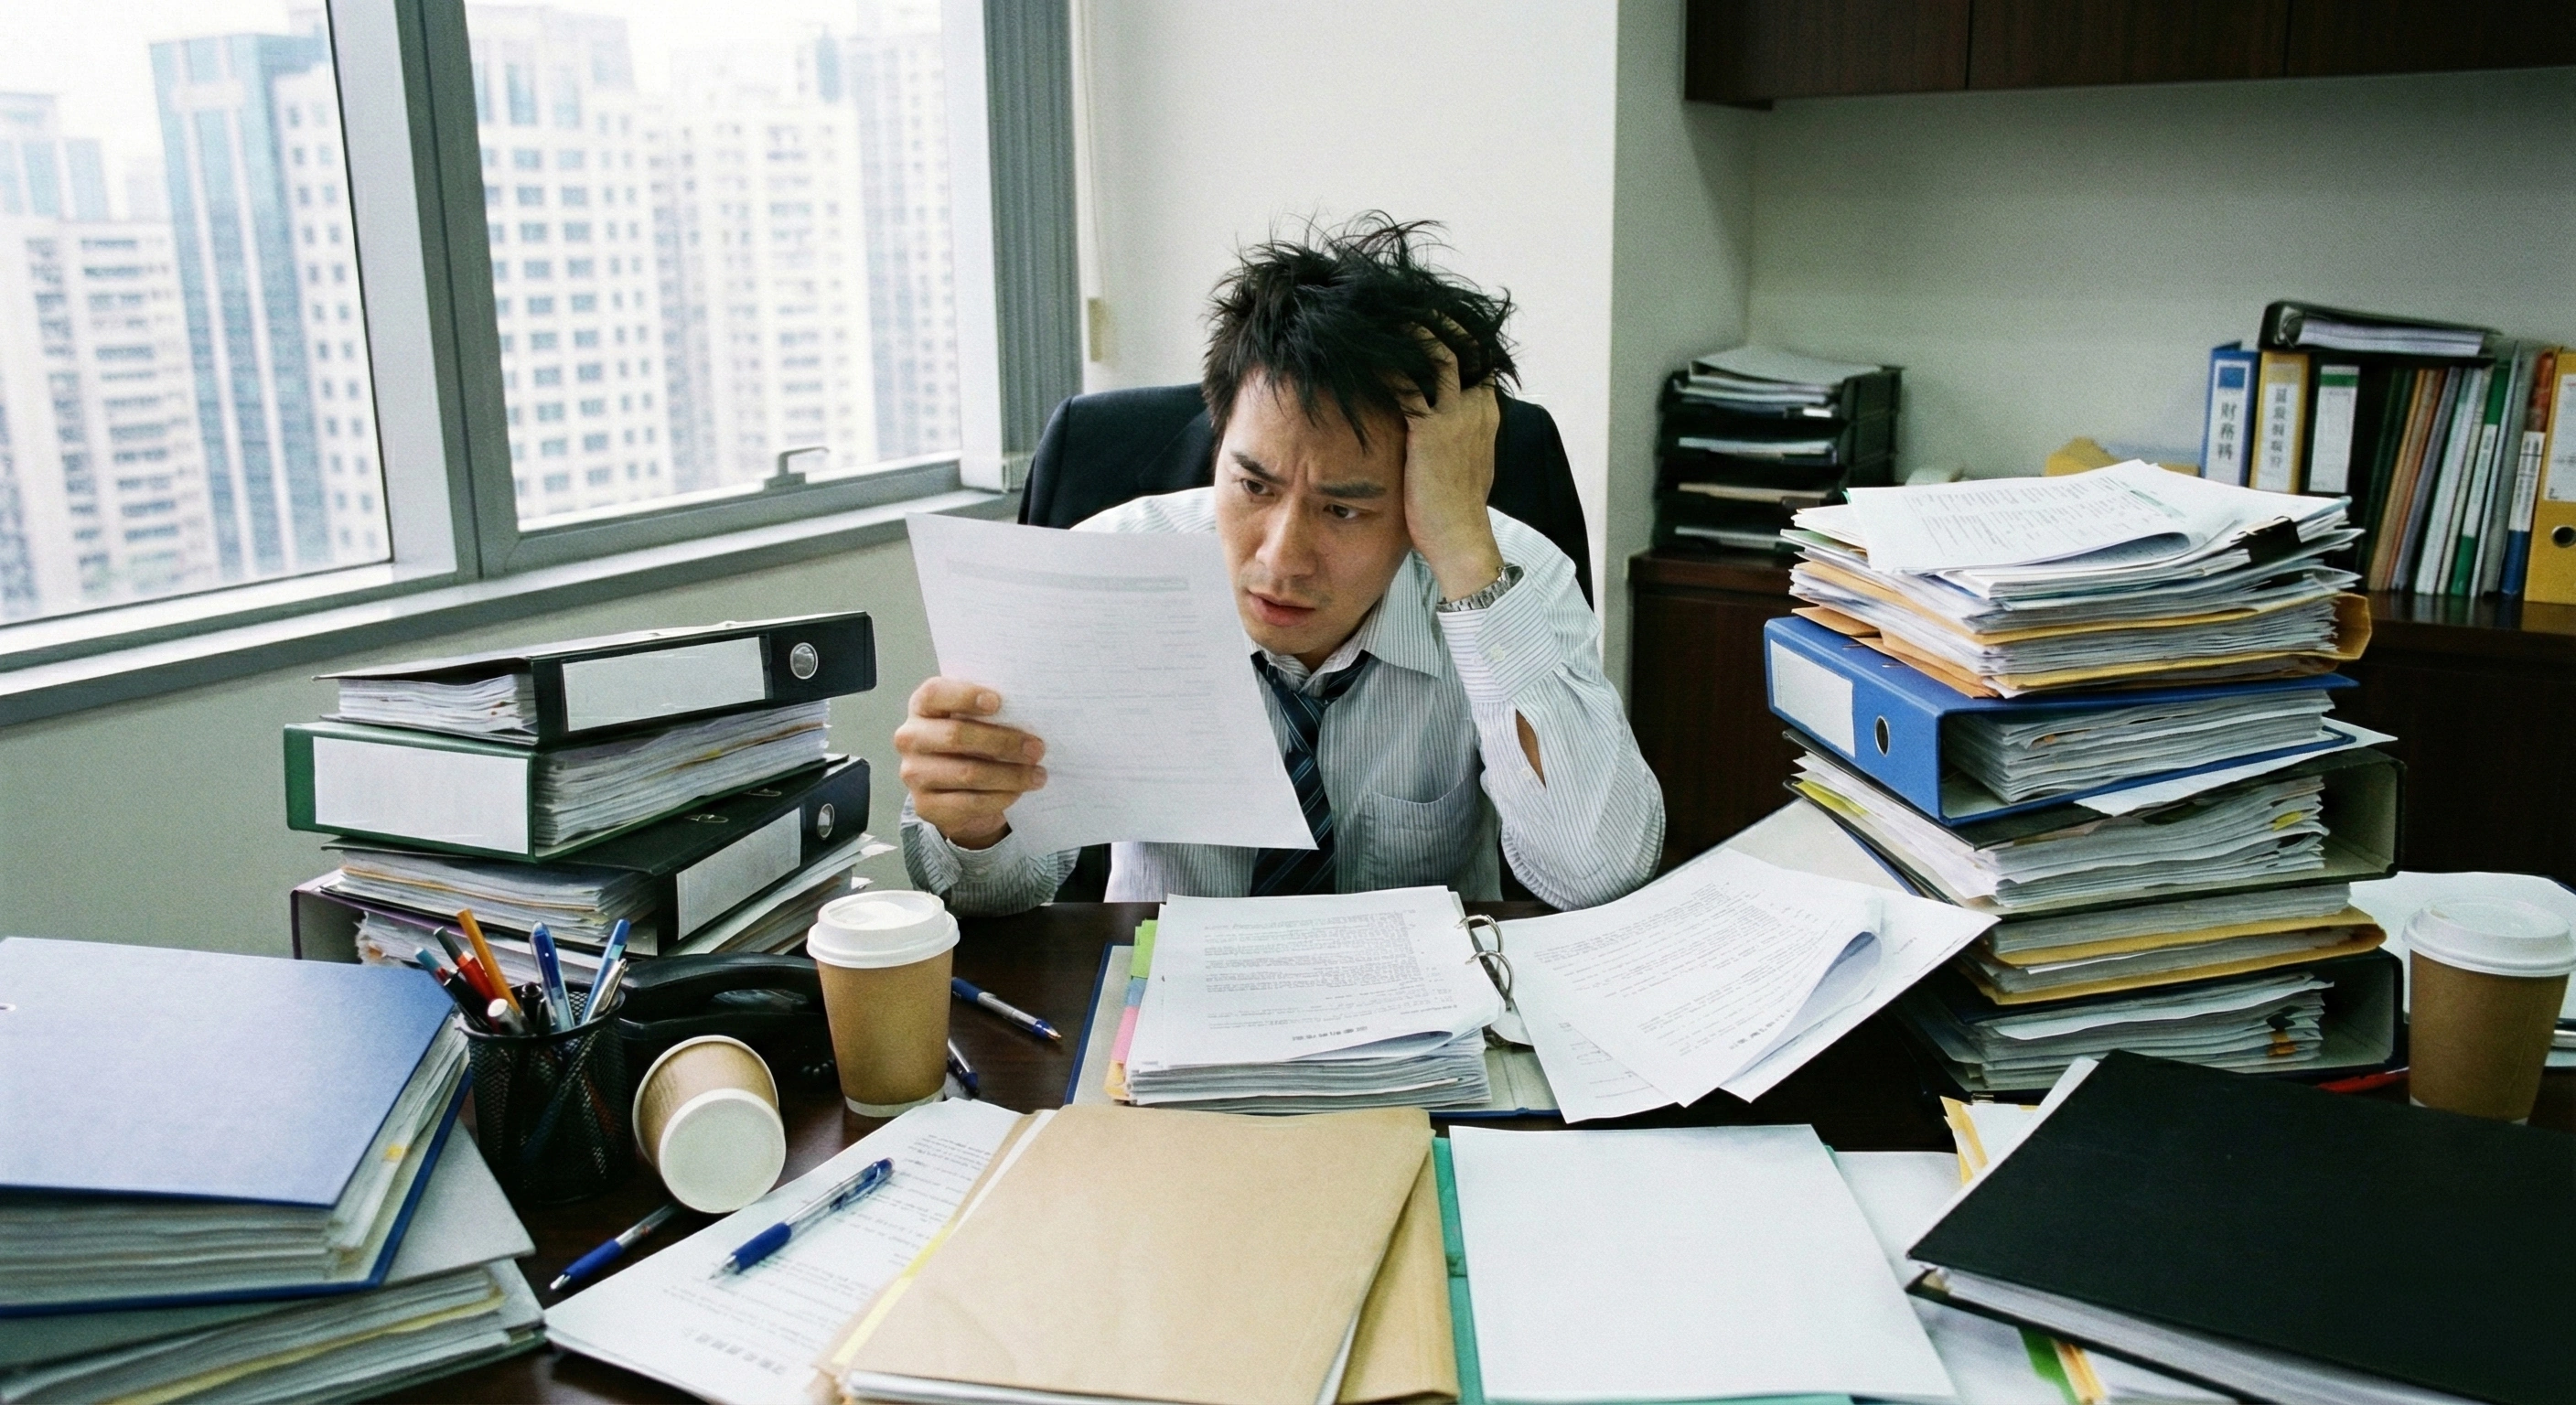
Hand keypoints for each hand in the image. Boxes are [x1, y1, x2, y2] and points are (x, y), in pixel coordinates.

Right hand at [894, 678, 1045, 850]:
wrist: (957, 792)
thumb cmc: (973, 744)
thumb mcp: (977, 722)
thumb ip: (991, 713)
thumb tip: (1029, 714)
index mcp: (922, 706)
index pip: (935, 693)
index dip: (965, 696)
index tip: (998, 702)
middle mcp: (910, 737)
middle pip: (956, 736)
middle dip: (1003, 741)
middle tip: (1036, 748)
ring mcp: (913, 773)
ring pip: (968, 773)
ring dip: (1010, 775)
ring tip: (1037, 774)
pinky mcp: (925, 805)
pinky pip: (970, 802)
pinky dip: (1000, 797)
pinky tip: (1018, 792)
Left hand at [1397, 329, 1506, 601]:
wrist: (1460, 539)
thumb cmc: (1456, 511)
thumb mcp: (1469, 465)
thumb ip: (1460, 438)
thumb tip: (1442, 429)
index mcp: (1486, 413)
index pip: (1475, 359)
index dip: (1453, 338)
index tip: (1424, 324)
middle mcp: (1476, 407)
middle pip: (1460, 344)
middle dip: (1431, 322)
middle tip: (1398, 310)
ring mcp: (1456, 416)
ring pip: (1437, 353)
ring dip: (1409, 333)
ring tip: (1378, 318)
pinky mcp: (1430, 429)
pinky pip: (1407, 382)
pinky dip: (1385, 366)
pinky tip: (1361, 357)